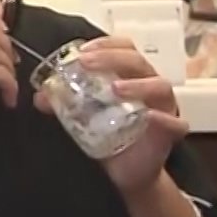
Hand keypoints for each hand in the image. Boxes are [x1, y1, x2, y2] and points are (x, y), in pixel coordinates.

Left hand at [33, 36, 188, 194]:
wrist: (126, 171)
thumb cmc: (108, 134)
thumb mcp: (82, 115)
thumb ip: (63, 102)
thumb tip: (41, 97)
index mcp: (130, 74)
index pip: (124, 48)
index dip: (105, 45)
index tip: (82, 51)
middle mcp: (149, 85)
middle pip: (137, 60)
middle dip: (111, 58)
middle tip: (87, 63)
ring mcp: (164, 107)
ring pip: (159, 85)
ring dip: (137, 84)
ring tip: (115, 89)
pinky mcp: (171, 132)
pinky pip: (175, 123)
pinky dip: (163, 118)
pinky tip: (149, 116)